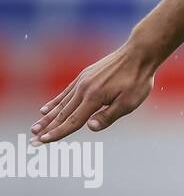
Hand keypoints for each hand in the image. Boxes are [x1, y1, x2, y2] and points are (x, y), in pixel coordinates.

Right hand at [32, 42, 157, 142]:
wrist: (139, 53)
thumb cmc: (138, 79)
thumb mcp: (129, 102)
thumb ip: (108, 116)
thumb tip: (89, 127)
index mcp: (94, 98)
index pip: (72, 121)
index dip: (57, 133)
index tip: (42, 142)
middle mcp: (84, 89)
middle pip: (62, 114)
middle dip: (47, 129)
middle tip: (33, 142)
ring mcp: (83, 81)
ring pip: (61, 104)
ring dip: (47, 118)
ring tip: (35, 128)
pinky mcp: (85, 76)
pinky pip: (66, 92)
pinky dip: (55, 102)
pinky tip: (45, 108)